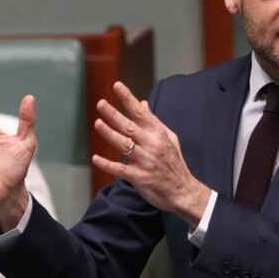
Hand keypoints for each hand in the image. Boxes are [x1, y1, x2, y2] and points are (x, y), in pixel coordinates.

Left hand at [93, 81, 209, 227]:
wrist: (183, 190)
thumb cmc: (174, 163)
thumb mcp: (169, 138)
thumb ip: (154, 121)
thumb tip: (142, 104)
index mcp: (159, 134)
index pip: (141, 113)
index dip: (128, 99)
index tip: (117, 86)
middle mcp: (152, 145)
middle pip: (130, 127)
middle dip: (114, 114)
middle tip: (101, 103)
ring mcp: (145, 161)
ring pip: (124, 145)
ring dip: (110, 134)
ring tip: (98, 123)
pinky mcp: (139, 177)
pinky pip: (121, 169)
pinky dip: (107, 164)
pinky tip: (95, 158)